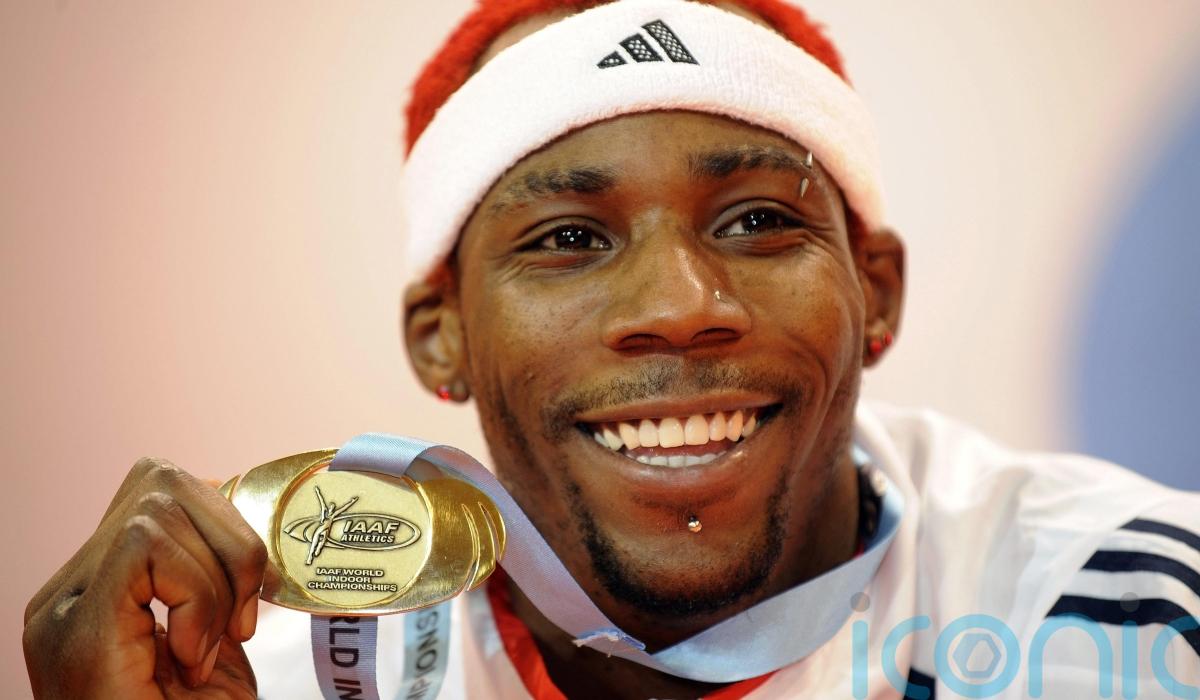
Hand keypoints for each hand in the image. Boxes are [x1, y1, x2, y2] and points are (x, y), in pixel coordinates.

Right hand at [23, 458, 266, 698]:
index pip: (159, 488)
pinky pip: (148, 545)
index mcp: (98, 589)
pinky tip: (194, 655)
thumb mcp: (213, 641)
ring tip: (212, 646)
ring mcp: (62, 609)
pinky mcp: (74, 631)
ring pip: (160, 504)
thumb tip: (228, 488)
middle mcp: (67, 592)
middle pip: (163, 479)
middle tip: (239, 621)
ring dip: (217, 577)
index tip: (246, 601)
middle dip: (231, 537)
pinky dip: (197, 595)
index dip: (225, 523)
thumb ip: (209, 572)